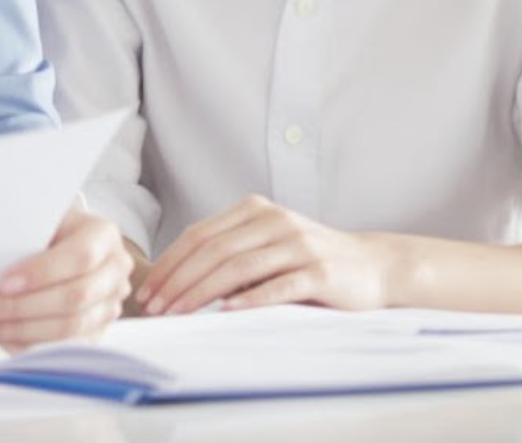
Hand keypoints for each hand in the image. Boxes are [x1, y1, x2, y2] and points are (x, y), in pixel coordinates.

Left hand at [0, 207, 131, 349]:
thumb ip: (25, 233)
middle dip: (20, 307)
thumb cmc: (44, 227)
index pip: (79, 257)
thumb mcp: (39, 218)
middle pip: (74, 298)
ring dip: (21, 330)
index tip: (2, 283)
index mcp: (103, 235)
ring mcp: (110, 304)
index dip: (41, 273)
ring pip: (70, 327)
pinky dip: (30, 345)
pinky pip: (66, 347)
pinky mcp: (98, 330)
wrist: (62, 241)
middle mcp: (115, 271)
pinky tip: (2, 338)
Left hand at [138, 195, 397, 315]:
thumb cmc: (310, 260)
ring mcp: (299, 244)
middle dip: (177, 280)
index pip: (200, 235)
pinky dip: (248, 298)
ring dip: (201, 293)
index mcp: (255, 210)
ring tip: (178, 312)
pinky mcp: (320, 271)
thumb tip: (178, 281)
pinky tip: (225, 311)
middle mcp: (275, 221)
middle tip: (155, 307)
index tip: (148, 289)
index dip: (170, 263)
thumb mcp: (267, 246)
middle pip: (213, 250)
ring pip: (238, 267)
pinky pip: (277, 285)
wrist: (374, 266)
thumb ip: (230, 254)